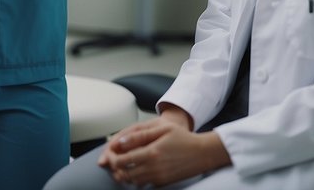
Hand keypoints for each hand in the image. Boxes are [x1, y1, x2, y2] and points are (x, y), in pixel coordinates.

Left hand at [98, 115, 229, 186]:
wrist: (203, 153)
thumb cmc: (183, 138)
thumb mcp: (161, 129)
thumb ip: (139, 136)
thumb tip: (119, 142)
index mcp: (151, 153)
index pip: (121, 161)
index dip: (112, 158)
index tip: (110, 154)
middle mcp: (153, 168)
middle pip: (124, 174)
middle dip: (116, 168)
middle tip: (114, 161)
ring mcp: (159, 178)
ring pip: (133, 181)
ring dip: (125, 174)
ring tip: (123, 165)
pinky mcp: (163, 183)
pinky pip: (144, 184)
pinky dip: (137, 179)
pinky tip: (137, 170)